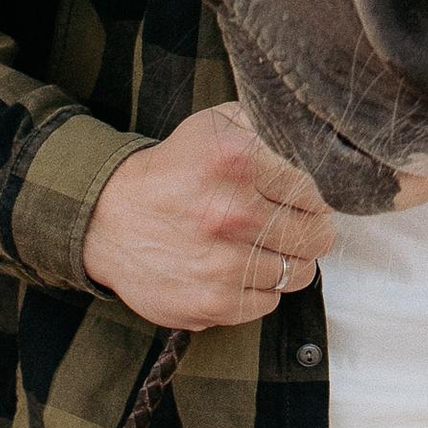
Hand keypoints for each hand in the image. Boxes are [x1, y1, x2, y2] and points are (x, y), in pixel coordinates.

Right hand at [81, 104, 336, 329]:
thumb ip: (268, 124)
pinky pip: (270, 302)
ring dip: (287, 260)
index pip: (317, 188)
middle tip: (288, 224)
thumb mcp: (214, 125)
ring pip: (300, 272)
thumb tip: (318, 140)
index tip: (300, 197)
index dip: (314, 194)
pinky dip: (260, 288)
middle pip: (317, 233)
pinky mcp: (214, 303)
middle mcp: (232, 213)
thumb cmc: (172, 172)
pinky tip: (237, 269)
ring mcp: (224, 264)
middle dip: (309, 228)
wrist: (108, 220)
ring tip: (260, 246)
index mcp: (238, 159)